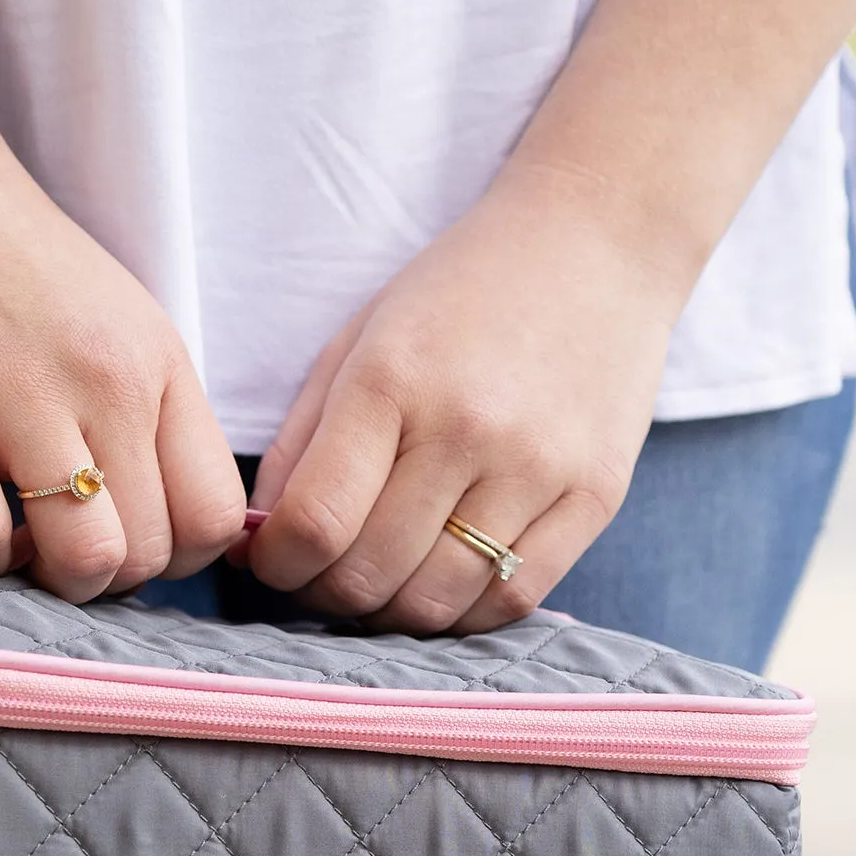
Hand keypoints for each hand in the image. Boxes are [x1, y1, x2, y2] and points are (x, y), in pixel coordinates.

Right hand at [0, 121, 243, 600]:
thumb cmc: (8, 259)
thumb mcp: (117, 324)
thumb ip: (148, 416)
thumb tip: (164, 526)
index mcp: (159, 364)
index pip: (217, 516)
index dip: (179, 556)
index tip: (131, 537)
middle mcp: (106, 382)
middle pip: (153, 554)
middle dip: (109, 578)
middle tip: (61, 545)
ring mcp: (19, 395)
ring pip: (83, 561)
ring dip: (50, 579)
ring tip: (19, 544)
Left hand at [246, 169, 687, 632]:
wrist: (597, 240)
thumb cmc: (459, 294)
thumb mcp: (358, 343)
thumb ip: (300, 446)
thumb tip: (258, 544)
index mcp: (392, 381)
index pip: (315, 523)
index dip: (276, 565)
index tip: (271, 561)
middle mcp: (468, 429)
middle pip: (369, 574)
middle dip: (322, 594)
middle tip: (318, 577)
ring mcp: (538, 468)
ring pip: (435, 602)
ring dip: (388, 614)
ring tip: (377, 583)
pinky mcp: (595, 496)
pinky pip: (510, 601)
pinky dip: (459, 614)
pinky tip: (438, 584)